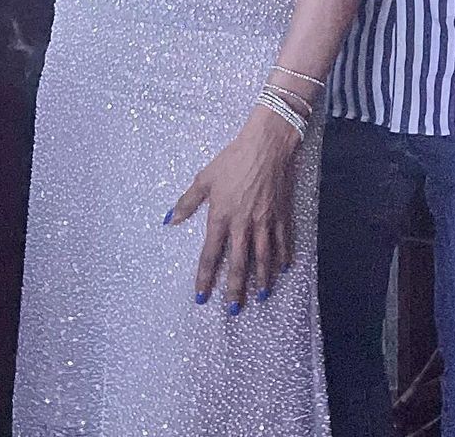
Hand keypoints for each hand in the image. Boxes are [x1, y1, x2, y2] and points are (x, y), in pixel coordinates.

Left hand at [167, 109, 298, 312]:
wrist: (267, 144)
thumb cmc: (233, 159)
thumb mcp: (205, 177)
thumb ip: (188, 202)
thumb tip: (170, 220)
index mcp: (222, 216)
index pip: (211, 254)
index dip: (206, 277)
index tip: (202, 296)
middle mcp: (243, 224)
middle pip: (239, 263)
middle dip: (236, 288)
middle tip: (234, 309)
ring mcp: (265, 220)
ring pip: (263, 257)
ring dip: (262, 278)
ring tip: (261, 296)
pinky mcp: (281, 213)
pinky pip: (283, 240)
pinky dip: (284, 255)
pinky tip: (284, 268)